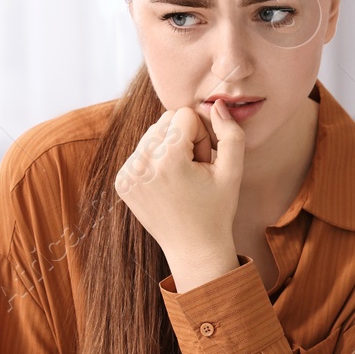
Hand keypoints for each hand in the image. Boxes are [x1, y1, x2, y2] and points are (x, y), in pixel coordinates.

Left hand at [114, 103, 243, 286]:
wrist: (193, 249)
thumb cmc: (217, 210)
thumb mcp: (233, 171)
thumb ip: (230, 132)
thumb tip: (217, 105)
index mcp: (168, 158)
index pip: (185, 115)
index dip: (201, 136)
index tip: (204, 163)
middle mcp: (142, 163)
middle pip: (165, 120)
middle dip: (183, 139)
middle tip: (193, 171)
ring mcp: (128, 173)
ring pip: (151, 134)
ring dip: (169, 149)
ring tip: (181, 179)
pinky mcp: (121, 182)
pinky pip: (140, 152)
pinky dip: (155, 162)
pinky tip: (167, 185)